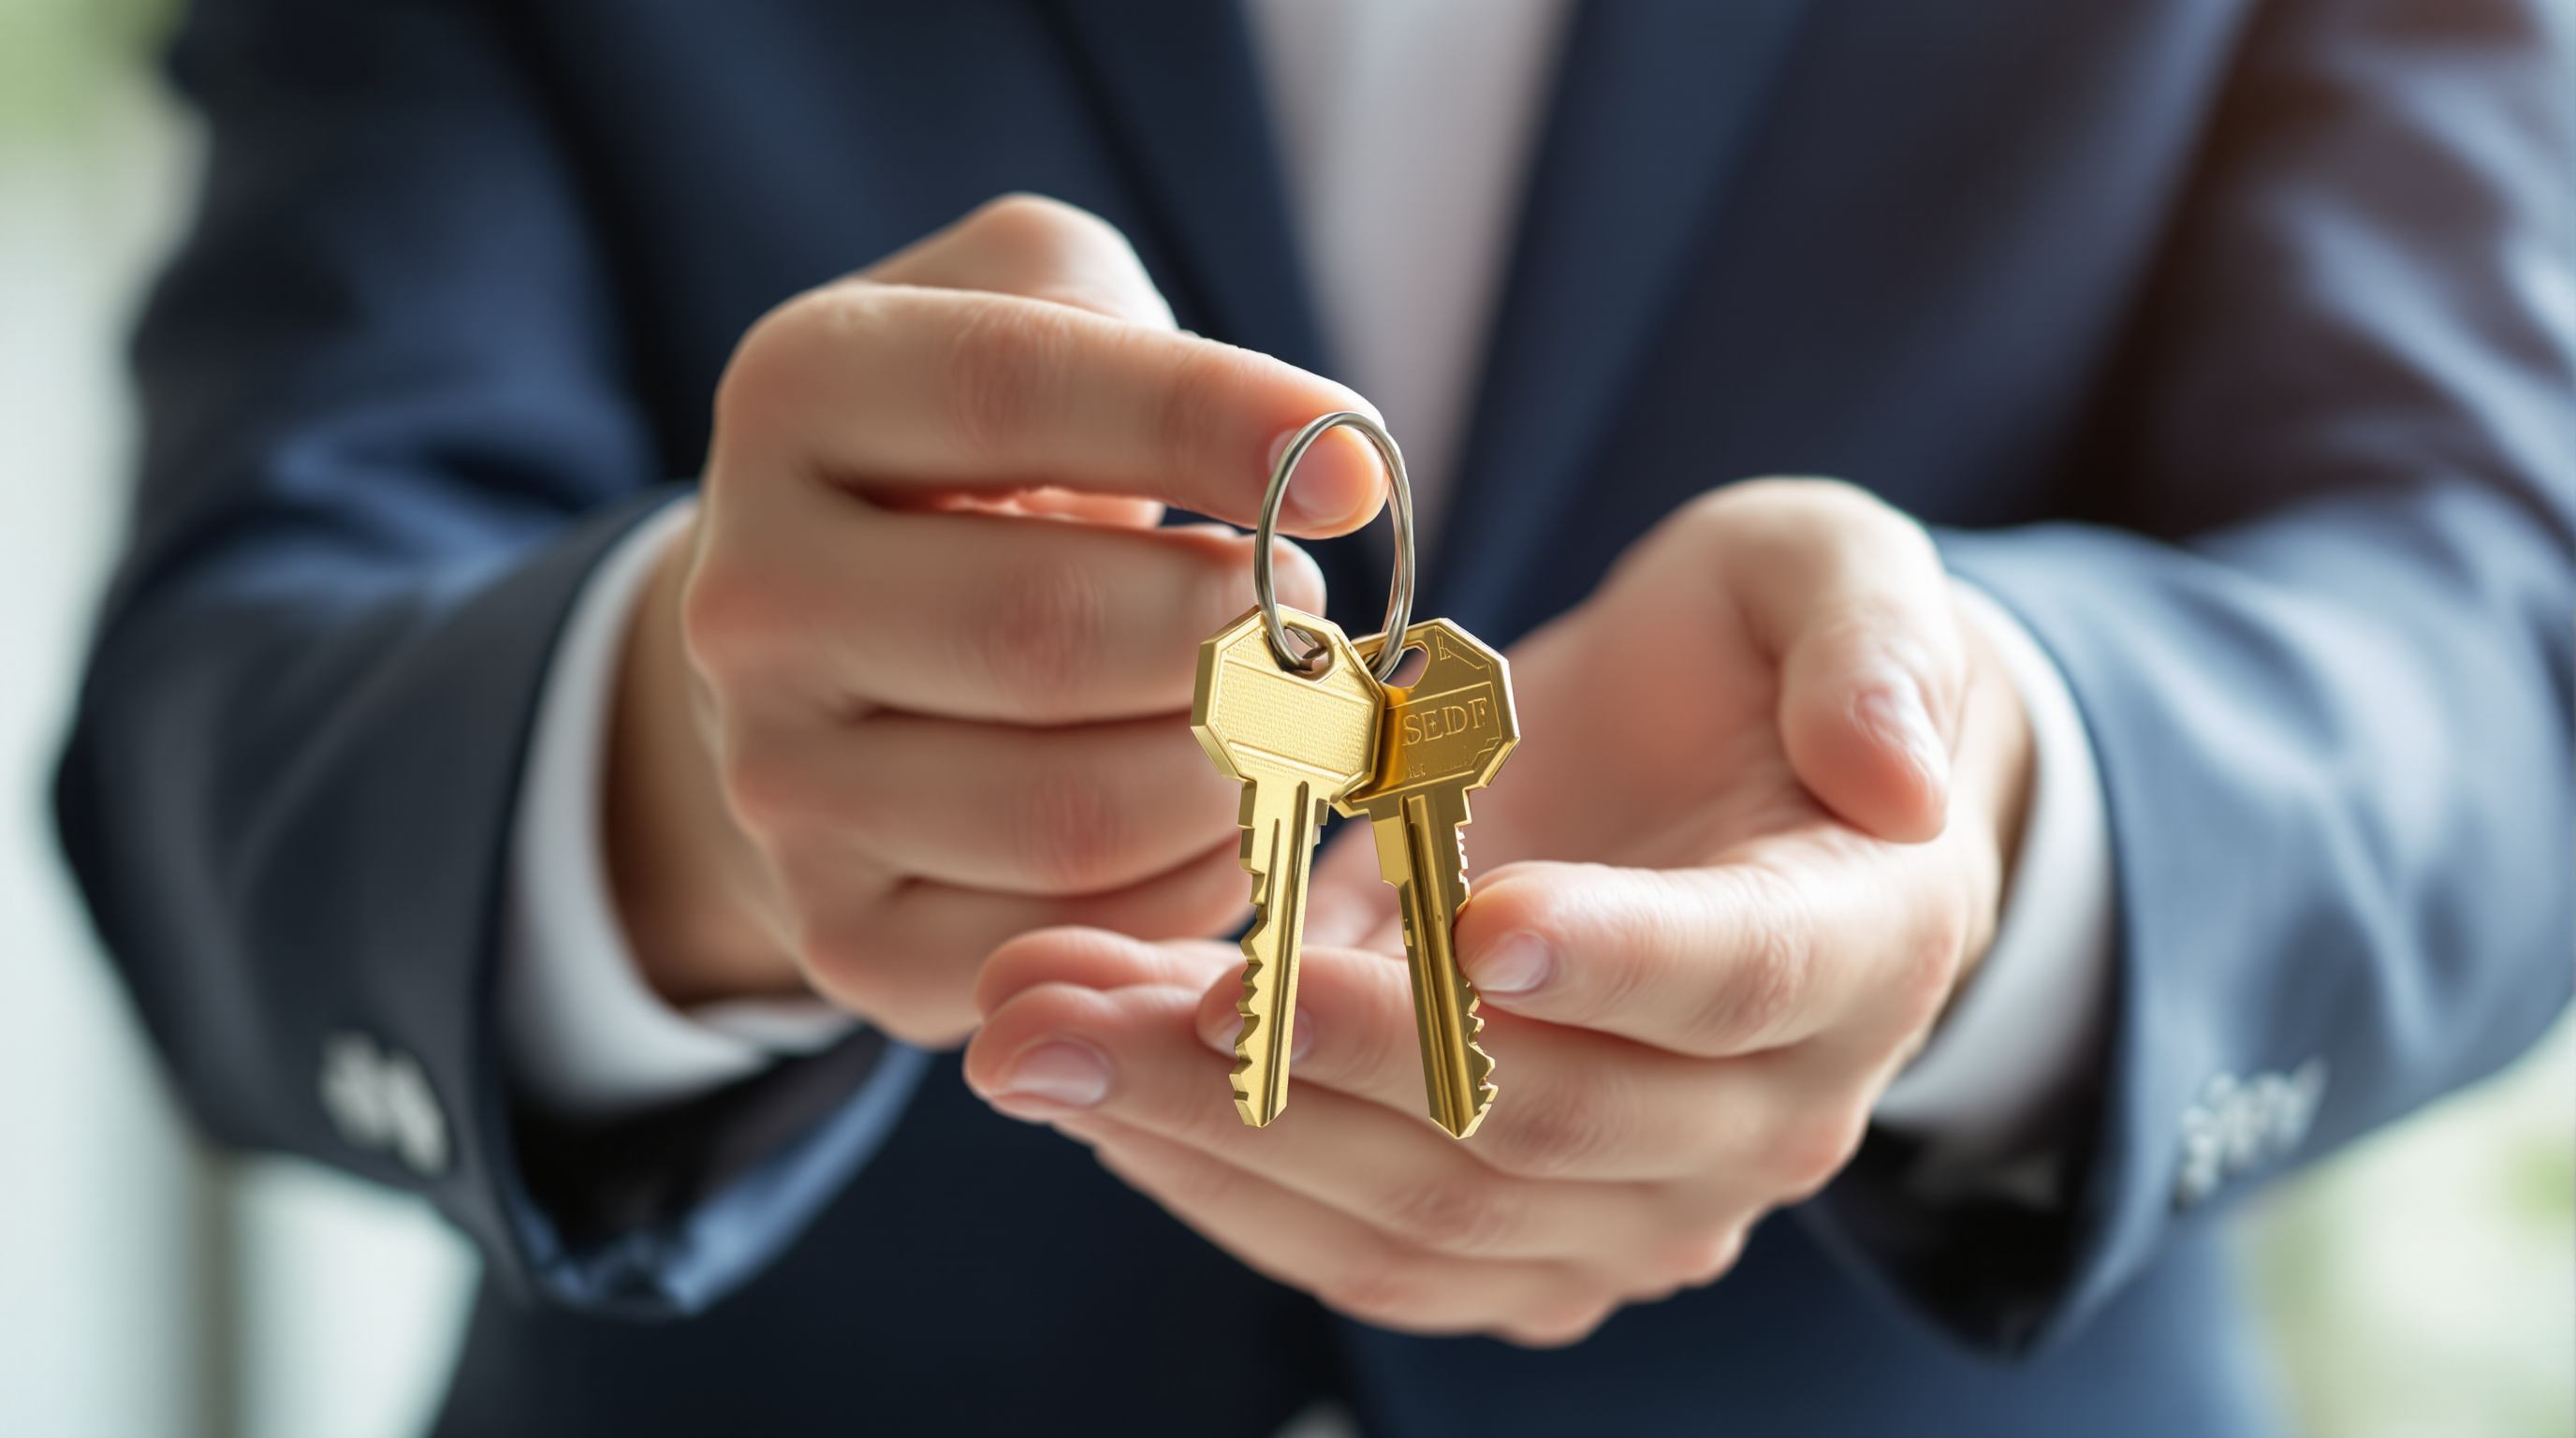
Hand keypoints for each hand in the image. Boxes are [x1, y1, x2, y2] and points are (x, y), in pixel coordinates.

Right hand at [605, 195, 1389, 1045]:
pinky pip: (1062, 937)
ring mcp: (778, 780)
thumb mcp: (1030, 317)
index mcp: (798, 396)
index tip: (1357, 477)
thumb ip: (1154, 340)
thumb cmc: (979, 468)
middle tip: (1307, 624)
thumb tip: (1330, 459)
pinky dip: (1190, 890)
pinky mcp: (840, 930)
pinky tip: (1223, 819)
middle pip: (1048, 631)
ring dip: (1232, 772)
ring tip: (1279, 720)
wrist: (820, 655)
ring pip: (1071, 814)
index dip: (1204, 426)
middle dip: (1233, 634)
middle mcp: (752, 597)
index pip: (1011, 392)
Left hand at [962, 480, 2033, 1342]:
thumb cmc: (1765, 657)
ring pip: (1425, 1214)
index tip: (1462, 917)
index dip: (1611, 955)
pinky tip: (1088, 1085)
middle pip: (1533, 1123)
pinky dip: (1223, 1176)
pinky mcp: (1529, 1238)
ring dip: (1212, 1134)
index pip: (1739, 976)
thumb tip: (1894, 771)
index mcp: (1863, 942)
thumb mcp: (1833, 579)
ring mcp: (1642, 1204)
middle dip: (1302, 1056)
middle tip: (1084, 991)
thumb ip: (1872, 648)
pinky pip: (1370, 1247)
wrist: (1729, 781)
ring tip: (1026, 1032)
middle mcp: (1765, 1115)